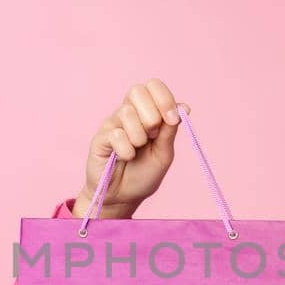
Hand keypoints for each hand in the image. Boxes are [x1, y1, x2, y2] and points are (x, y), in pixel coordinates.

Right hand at [72, 79, 187, 218]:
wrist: (122, 197)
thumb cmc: (143, 175)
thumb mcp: (164, 153)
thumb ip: (171, 130)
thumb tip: (184, 106)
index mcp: (146, 112)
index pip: (153, 86)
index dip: (164, 98)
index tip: (172, 120)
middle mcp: (127, 113)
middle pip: (137, 91)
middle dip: (152, 114)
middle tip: (153, 136)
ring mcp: (112, 124)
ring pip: (127, 113)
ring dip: (139, 136)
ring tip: (137, 150)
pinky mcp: (100, 138)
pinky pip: (116, 134)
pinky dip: (126, 150)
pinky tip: (125, 158)